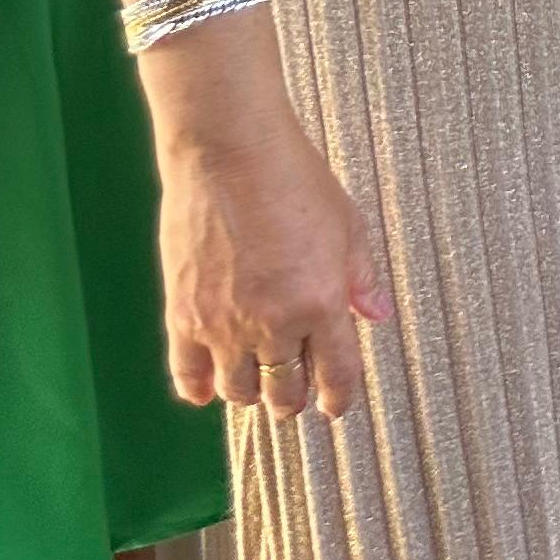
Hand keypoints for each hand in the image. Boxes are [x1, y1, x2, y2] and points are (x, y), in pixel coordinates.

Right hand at [163, 110, 391, 421]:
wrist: (229, 153)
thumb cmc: (294, 180)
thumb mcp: (346, 225)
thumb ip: (359, 278)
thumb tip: (377, 316)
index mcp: (321, 303)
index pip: (335, 375)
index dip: (337, 398)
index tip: (335, 406)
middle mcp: (273, 324)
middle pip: (283, 393)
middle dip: (293, 399)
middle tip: (295, 392)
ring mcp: (223, 325)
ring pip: (238, 391)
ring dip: (251, 392)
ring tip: (257, 381)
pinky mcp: (182, 315)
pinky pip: (187, 375)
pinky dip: (200, 389)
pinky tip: (209, 388)